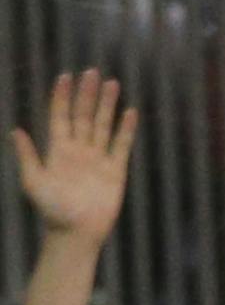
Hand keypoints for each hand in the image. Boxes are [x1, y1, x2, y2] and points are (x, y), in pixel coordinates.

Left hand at [11, 70, 139, 248]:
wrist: (77, 232)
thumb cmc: (52, 210)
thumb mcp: (33, 182)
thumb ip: (28, 156)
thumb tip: (15, 130)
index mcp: (58, 150)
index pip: (61, 117)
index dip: (62, 97)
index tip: (65, 77)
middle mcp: (79, 150)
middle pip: (84, 116)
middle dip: (87, 94)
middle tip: (92, 72)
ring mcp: (98, 159)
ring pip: (103, 125)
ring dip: (107, 105)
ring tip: (112, 84)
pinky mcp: (115, 171)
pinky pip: (122, 146)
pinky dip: (126, 129)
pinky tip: (130, 113)